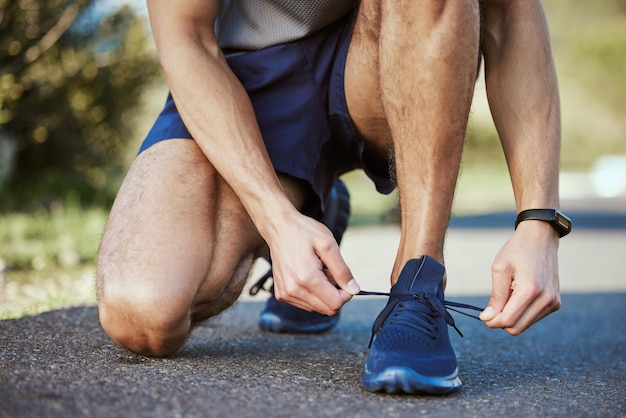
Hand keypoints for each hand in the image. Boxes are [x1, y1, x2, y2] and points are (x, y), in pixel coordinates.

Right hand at [266, 213, 359, 314]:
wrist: (279, 227)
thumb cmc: (303, 232)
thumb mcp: (328, 245)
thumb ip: (342, 270)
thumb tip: (354, 290)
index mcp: (306, 279)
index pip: (335, 304)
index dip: (346, 294)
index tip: (343, 279)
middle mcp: (293, 290)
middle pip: (327, 309)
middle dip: (334, 294)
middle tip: (330, 272)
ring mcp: (285, 294)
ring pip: (316, 308)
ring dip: (323, 293)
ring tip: (317, 271)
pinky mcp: (281, 294)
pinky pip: (305, 303)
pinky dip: (312, 293)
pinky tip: (308, 275)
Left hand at [480, 220, 560, 334]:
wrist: (541, 238)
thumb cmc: (517, 250)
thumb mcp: (499, 268)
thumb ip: (495, 296)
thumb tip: (488, 319)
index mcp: (531, 289)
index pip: (508, 321)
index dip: (492, 321)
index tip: (484, 314)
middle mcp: (546, 299)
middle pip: (516, 328)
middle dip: (501, 320)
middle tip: (495, 304)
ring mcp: (553, 302)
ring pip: (524, 325)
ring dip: (512, 315)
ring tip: (510, 293)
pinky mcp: (556, 303)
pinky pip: (533, 318)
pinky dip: (522, 311)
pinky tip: (520, 294)